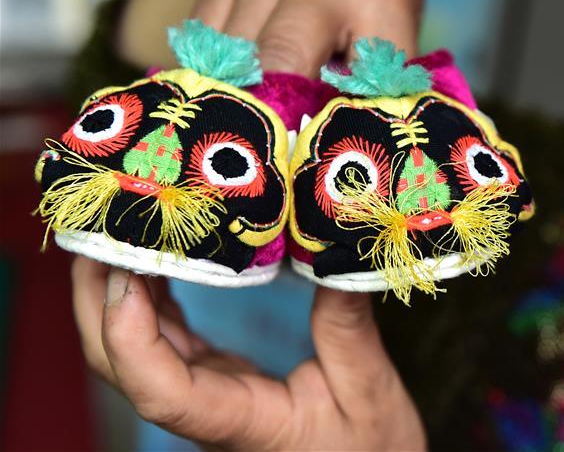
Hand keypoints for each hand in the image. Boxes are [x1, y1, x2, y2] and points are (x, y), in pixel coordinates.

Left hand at [72, 257, 425, 450]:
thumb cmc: (372, 446)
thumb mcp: (370, 387)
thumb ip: (347, 325)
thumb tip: (336, 252)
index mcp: (238, 420)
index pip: (161, 393)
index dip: (130, 336)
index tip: (129, 275)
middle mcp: (206, 407)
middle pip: (121, 364)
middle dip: (97, 299)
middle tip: (99, 228)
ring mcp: (205, 390)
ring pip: (134, 348)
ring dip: (116, 292)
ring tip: (120, 229)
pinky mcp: (215, 376)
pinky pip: (164, 336)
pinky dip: (151, 294)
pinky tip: (156, 257)